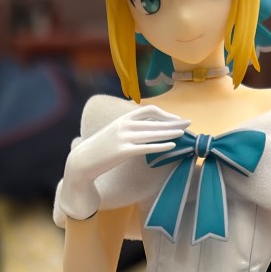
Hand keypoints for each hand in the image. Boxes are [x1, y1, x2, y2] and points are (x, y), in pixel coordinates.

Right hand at [58, 105, 190, 220]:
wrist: (82, 161)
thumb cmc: (100, 149)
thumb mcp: (114, 132)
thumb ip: (128, 127)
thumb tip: (144, 127)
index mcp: (123, 119)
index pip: (149, 110)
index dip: (165, 114)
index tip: (176, 119)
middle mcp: (124, 125)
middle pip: (154, 121)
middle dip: (173, 122)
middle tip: (188, 124)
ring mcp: (123, 138)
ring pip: (152, 133)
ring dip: (170, 132)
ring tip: (183, 133)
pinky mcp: (122, 151)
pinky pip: (146, 147)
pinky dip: (160, 146)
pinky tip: (172, 145)